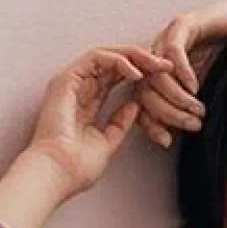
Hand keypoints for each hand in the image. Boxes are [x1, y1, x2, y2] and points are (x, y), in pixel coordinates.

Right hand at [27, 44, 174, 196]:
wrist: (59, 172)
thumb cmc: (77, 166)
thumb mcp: (108, 142)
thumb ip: (120, 122)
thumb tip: (135, 105)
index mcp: (86, 103)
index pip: (115, 79)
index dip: (140, 75)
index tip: (165, 80)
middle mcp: (78, 89)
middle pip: (112, 63)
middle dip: (142, 60)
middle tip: (167, 66)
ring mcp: (71, 82)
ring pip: (106, 55)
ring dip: (134, 56)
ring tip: (158, 65)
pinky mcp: (66, 79)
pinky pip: (96, 58)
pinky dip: (119, 61)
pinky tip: (137, 73)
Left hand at [133, 0, 226, 147]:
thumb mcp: (210, 89)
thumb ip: (195, 107)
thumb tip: (187, 133)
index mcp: (159, 72)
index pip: (142, 101)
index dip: (150, 123)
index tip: (166, 140)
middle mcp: (157, 56)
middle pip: (144, 90)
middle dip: (167, 113)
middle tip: (192, 124)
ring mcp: (167, 38)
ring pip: (156, 74)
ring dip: (177, 97)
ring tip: (198, 108)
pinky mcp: (182, 25)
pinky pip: (173, 51)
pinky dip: (182, 72)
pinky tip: (195, 86)